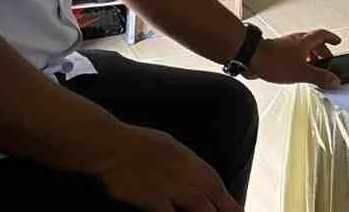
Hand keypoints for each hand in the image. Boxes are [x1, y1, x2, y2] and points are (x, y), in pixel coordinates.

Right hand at [96, 123, 240, 211]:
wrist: (112, 146)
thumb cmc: (136, 143)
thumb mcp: (168, 145)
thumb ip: (183, 162)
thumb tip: (193, 175)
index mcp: (188, 158)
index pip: (214, 181)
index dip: (227, 198)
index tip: (237, 209)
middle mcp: (184, 172)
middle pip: (211, 196)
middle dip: (225, 210)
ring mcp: (169, 186)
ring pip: (198, 207)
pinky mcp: (153, 199)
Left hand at [248, 29, 341, 86]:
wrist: (252, 58)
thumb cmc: (275, 61)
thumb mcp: (302, 72)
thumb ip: (319, 77)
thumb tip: (334, 80)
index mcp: (304, 41)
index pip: (322, 35)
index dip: (331, 38)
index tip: (337, 42)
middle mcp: (296, 40)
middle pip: (313, 41)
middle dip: (322, 50)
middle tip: (326, 59)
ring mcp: (286, 45)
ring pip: (302, 47)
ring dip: (310, 54)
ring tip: (313, 66)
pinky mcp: (277, 52)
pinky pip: (293, 53)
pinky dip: (299, 59)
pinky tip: (296, 69)